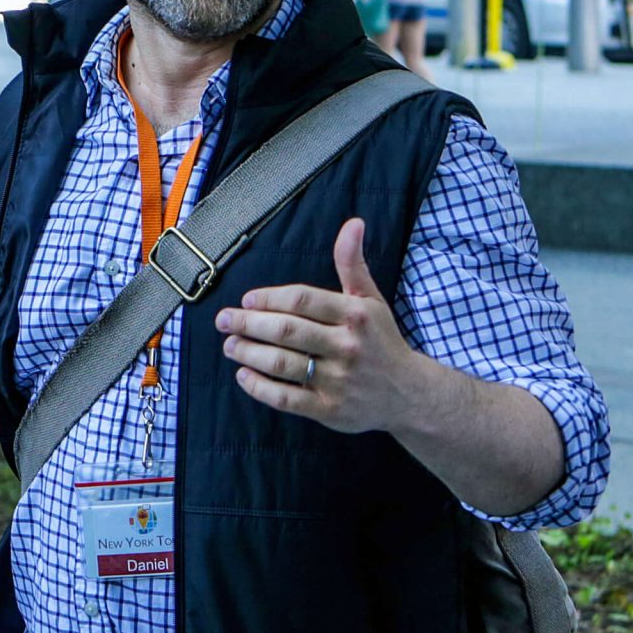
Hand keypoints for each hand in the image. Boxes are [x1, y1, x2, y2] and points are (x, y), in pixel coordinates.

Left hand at [213, 218, 427, 434]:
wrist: (408, 394)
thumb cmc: (381, 341)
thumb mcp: (371, 300)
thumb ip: (353, 263)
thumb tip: (353, 223)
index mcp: (356, 315)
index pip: (303, 300)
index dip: (269, 298)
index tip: (247, 300)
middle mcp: (347, 346)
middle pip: (287, 330)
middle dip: (248, 324)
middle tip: (224, 320)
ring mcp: (337, 380)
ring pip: (282, 364)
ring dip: (248, 353)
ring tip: (230, 345)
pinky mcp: (329, 409)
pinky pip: (286, 398)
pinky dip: (259, 387)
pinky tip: (244, 375)